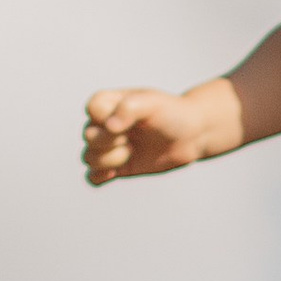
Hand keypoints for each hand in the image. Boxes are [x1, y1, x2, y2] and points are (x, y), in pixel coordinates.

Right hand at [84, 83, 230, 182]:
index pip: (92, 107)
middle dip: (109, 141)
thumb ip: (129, 108)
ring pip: (89, 158)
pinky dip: (98, 177)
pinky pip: (93, 177)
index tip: (127, 121)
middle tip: (131, 139)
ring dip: (108, 160)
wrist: (192, 135)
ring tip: (130, 153)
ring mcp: (111, 146)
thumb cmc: (173, 113)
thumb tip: (108, 127)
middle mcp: (106, 124)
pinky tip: (114, 173)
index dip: (105, 117)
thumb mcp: (153, 103)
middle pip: (88, 136)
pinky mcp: (117, 167)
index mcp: (112, 103)